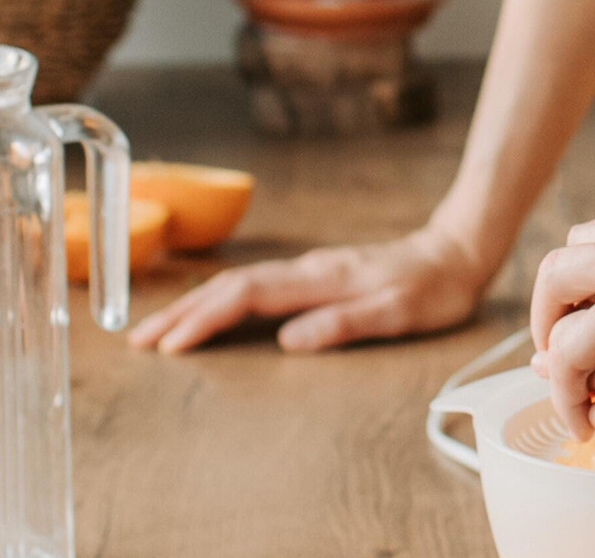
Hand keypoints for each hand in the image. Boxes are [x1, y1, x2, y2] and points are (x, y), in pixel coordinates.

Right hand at [126, 221, 489, 353]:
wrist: (455, 250)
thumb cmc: (432, 288)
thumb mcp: (398, 313)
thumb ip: (344, 324)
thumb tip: (289, 341)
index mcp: (320, 279)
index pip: (247, 297)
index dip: (204, 319)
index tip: (170, 345)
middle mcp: (306, 270)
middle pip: (229, 287)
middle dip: (181, 313)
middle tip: (139, 341)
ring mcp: (307, 270)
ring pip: (238, 285)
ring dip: (195, 307)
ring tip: (157, 331)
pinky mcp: (312, 276)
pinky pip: (253, 288)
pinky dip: (219, 301)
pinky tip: (208, 314)